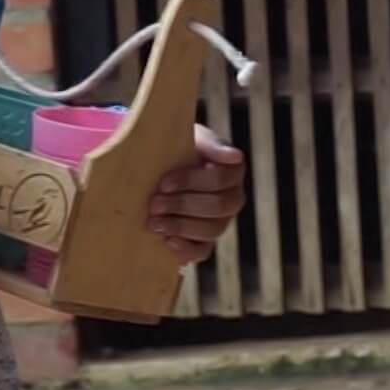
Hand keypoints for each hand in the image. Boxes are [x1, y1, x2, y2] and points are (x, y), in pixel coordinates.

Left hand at [147, 125, 245, 263]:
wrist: (159, 167)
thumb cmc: (177, 149)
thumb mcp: (192, 138)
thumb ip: (211, 145)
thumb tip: (236, 156)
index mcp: (232, 170)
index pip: (221, 179)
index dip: (192, 182)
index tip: (164, 183)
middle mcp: (232, 197)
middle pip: (218, 206)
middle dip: (183, 205)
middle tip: (154, 204)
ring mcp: (221, 221)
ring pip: (212, 230)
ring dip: (180, 226)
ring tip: (154, 223)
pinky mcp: (206, 240)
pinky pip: (204, 251)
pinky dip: (186, 249)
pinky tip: (167, 241)